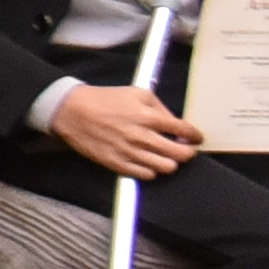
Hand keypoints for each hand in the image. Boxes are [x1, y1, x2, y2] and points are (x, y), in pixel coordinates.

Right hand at [53, 81, 198, 180]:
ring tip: (165, 156)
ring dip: (170, 162)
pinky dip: (151, 170)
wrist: (72, 111)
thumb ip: (160, 107)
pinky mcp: (117, 164)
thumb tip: (176, 123)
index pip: (186, 131)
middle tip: (183, 149)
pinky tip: (147, 162)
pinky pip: (146, 176)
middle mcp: (143, 137)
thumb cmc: (105, 99)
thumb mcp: (137, 93)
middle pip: (181, 154)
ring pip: (167, 168)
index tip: (195, 138)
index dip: (196, 136)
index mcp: (150, 116)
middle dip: (187, 152)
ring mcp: (130, 152)